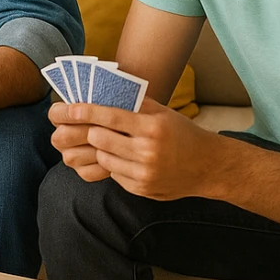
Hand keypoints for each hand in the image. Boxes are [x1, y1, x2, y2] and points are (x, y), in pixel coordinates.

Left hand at [59, 96, 220, 199]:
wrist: (208, 167)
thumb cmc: (183, 134)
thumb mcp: (163, 113)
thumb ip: (135, 103)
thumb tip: (103, 91)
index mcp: (153, 128)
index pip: (110, 117)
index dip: (87, 112)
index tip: (71, 109)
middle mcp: (148, 152)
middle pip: (100, 139)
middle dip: (92, 132)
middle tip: (91, 127)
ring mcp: (144, 173)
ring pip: (103, 158)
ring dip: (102, 149)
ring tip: (112, 143)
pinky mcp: (141, 189)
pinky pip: (113, 174)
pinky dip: (114, 164)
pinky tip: (126, 158)